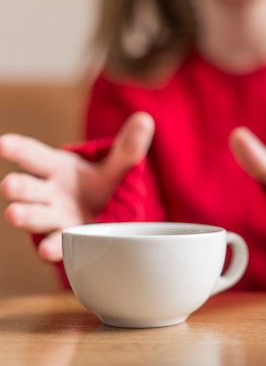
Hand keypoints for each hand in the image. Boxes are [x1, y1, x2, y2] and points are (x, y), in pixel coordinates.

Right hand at [0, 112, 154, 261]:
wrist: (108, 215)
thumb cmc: (102, 185)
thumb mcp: (116, 165)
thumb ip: (128, 147)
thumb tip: (145, 119)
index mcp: (57, 168)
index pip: (34, 156)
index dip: (18, 149)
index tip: (3, 144)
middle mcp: (48, 193)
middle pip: (28, 188)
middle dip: (17, 187)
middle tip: (9, 185)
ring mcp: (52, 218)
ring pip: (34, 216)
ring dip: (25, 216)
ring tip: (15, 214)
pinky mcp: (63, 240)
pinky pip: (55, 243)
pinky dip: (52, 247)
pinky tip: (48, 250)